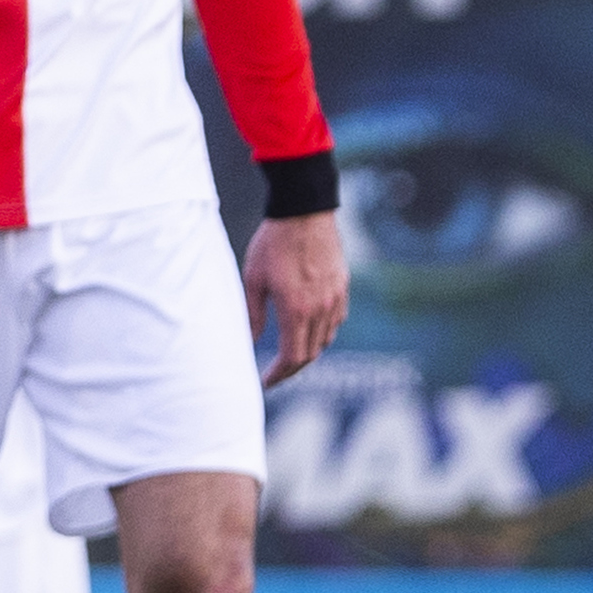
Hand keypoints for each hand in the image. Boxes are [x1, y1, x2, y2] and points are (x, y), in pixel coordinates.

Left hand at [245, 210, 348, 384]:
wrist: (304, 211)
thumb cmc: (273, 243)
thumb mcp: (253, 279)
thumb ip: (251, 315)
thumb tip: (250, 342)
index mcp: (295, 310)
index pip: (292, 357)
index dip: (278, 375)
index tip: (265, 381)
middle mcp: (320, 309)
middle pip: (310, 354)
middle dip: (291, 369)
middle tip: (274, 374)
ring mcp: (335, 298)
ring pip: (325, 339)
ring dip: (308, 351)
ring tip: (290, 353)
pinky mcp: (342, 287)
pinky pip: (336, 321)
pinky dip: (323, 332)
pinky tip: (310, 329)